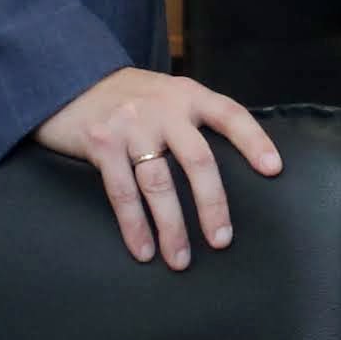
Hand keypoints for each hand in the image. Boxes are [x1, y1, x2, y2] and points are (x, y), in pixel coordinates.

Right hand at [33, 69, 282, 268]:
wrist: (66, 79)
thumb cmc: (127, 97)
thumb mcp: (166, 94)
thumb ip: (193, 119)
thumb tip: (231, 162)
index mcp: (187, 95)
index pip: (231, 115)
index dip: (254, 141)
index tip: (273, 169)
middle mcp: (163, 109)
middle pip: (198, 160)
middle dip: (212, 204)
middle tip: (221, 240)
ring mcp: (131, 126)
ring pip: (159, 184)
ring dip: (171, 227)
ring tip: (179, 260)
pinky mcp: (101, 144)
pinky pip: (122, 193)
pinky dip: (134, 226)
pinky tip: (143, 250)